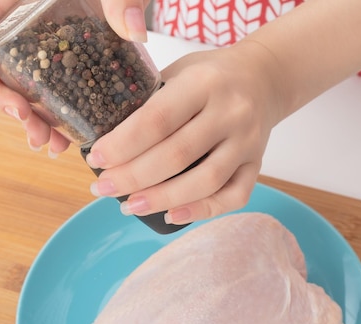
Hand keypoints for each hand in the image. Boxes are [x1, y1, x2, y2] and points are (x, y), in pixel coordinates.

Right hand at [0, 0, 149, 156]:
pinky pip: (54, 101)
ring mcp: (45, 56)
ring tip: (51, 144)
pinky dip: (57, 123)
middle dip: (6, 102)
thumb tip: (134, 31)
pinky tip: (67, 143)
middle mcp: (25, 33)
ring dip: (32, 122)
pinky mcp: (69, 72)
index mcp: (17, 4)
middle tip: (26, 119)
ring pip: (25, 93)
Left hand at [85, 40, 284, 224]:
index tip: (96, 159)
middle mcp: (230, 112)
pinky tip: (172, 215)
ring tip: (129, 206)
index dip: (123, 144)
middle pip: (177, 155)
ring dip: (162, 199)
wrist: (264, 78)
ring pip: (204, 181)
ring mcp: (247, 142)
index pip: (157, 119)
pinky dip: (201, 211)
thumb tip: (109, 142)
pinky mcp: (256, 164)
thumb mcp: (180, 71)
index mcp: (203, 83)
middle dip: (133, 177)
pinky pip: (233, 196)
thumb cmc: (211, 76)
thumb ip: (152, 101)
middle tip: (102, 188)